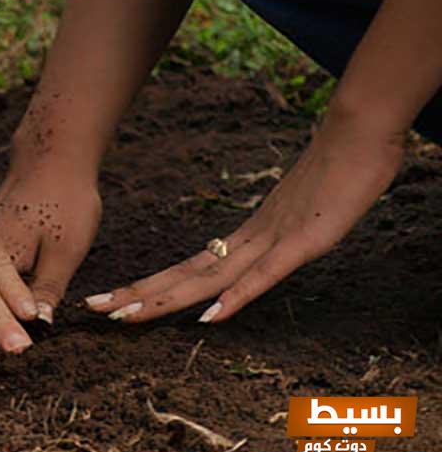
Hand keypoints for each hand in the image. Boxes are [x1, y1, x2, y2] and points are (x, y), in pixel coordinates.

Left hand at [85, 109, 405, 323]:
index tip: (113, 301)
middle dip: (137, 294)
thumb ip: (276, 240)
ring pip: (208, 277)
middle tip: (92, 307)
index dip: (150, 287)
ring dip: (165, 299)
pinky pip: (263, 275)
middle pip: (184, 274)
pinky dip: (234, 297)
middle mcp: (249, 239)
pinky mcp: (302, 242)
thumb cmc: (335, 172)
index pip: (187, 269)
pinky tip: (208, 317)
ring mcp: (273, 240)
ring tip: (124, 315)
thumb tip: (251, 255)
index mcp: (246, 237)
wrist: (359, 134)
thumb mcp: (300, 216)